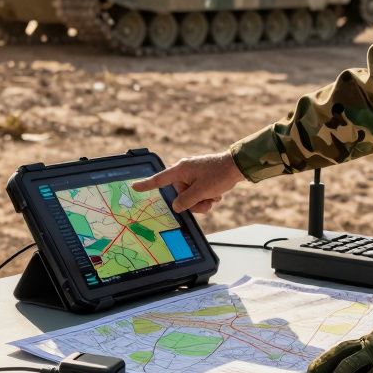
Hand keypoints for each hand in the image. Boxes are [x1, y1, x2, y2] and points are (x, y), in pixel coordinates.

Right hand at [130, 152, 244, 214]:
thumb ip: (186, 201)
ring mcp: (193, 175)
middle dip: (193, 202)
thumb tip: (176, 206)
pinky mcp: (202, 178)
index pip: (159, 179)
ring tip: (214, 197)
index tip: (134, 187)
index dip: (146, 184)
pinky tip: (217, 193)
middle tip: (207, 201)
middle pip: (179, 195)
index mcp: (180, 170)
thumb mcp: (201, 192)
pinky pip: (198, 193)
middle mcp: (185, 171)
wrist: (238, 166)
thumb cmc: (219, 174)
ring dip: (202, 201)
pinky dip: (207, 196)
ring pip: (191, 196)